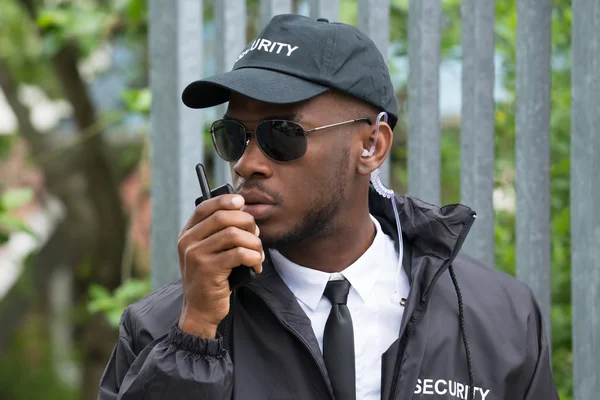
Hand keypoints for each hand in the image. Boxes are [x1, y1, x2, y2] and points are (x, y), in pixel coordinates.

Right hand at [177, 194, 262, 337]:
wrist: (200, 310)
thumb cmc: (211, 279)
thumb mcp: (208, 253)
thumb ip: (219, 233)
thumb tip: (245, 213)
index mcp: (187, 234)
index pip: (205, 207)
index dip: (225, 200)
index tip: (241, 201)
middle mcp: (188, 242)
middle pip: (223, 217)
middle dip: (246, 222)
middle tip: (256, 235)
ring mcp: (196, 256)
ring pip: (233, 234)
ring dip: (254, 242)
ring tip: (258, 254)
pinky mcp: (208, 270)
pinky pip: (239, 253)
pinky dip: (254, 257)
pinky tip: (256, 266)